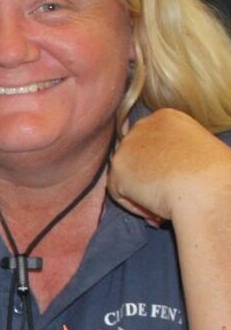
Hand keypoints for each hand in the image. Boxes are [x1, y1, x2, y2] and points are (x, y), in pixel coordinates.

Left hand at [109, 108, 230, 224]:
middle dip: (147, 179)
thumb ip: (174, 153)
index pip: (152, 143)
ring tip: (164, 206)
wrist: (204, 186)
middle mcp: (142, 126)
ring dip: (142, 195)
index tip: (175, 181)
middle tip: (166, 196)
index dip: (160, 166)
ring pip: (126, 176)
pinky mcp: (117, 168)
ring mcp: (127, 146)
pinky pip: (119, 193)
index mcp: (166, 117)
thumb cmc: (212, 173)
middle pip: (136, 158)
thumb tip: (165, 169)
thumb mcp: (197, 150)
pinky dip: (136, 207)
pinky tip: (155, 212)